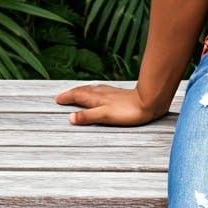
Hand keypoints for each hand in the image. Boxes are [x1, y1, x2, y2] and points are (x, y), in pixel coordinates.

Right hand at [55, 84, 169, 126]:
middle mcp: (102, 93)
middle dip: (72, 93)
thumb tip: (70, 118)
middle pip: (83, 91)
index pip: (78, 96)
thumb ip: (88, 117)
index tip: (58, 99)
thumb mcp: (105, 116)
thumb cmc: (128, 111)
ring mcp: (110, 93)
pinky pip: (101, 90)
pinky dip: (94, 91)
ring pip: (92, 90)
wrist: (149, 101)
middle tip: (63, 95)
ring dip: (82, 91)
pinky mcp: (119, 94)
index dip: (67, 97)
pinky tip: (99, 92)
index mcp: (96, 99)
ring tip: (77, 92)